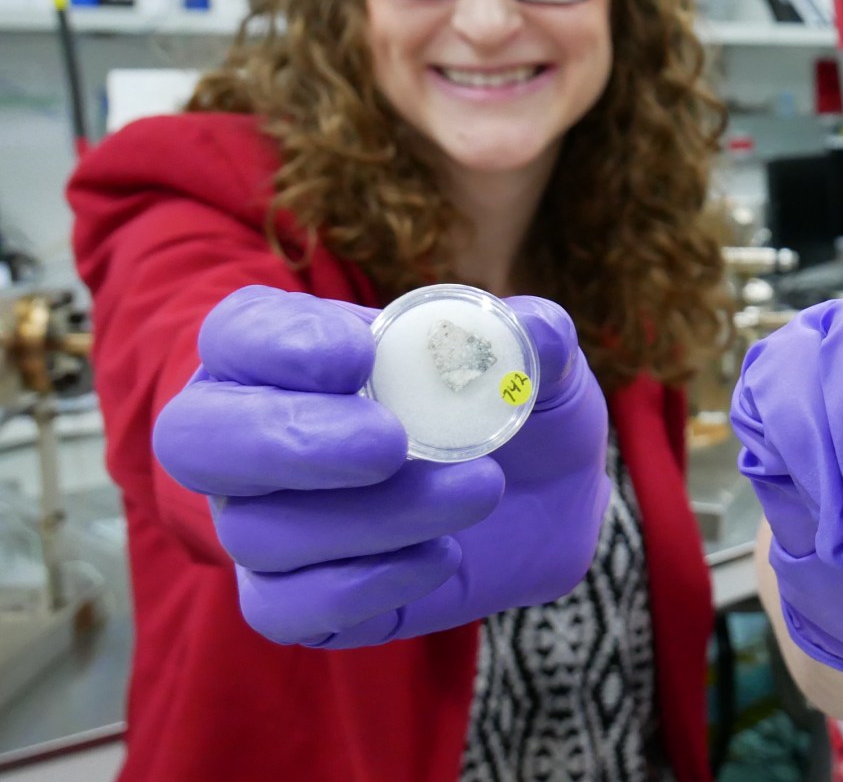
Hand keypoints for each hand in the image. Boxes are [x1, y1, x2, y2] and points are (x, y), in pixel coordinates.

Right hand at [153, 285, 610, 647]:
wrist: (547, 501)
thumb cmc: (513, 410)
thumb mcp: (539, 367)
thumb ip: (531, 340)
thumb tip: (532, 332)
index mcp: (288, 352)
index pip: (237, 334)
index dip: (282, 343)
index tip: (361, 352)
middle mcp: (249, 437)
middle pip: (196, 439)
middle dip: (289, 440)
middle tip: (390, 442)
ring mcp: (262, 523)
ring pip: (258, 532)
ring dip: (377, 515)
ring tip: (477, 489)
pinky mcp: (293, 598)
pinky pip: (283, 609)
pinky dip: (365, 585)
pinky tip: (441, 556)